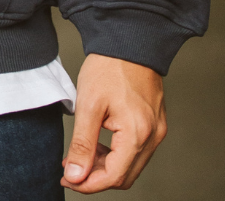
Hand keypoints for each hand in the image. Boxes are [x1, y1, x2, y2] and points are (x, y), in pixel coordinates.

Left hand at [62, 53, 165, 191]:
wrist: (129, 39)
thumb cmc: (109, 66)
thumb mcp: (88, 105)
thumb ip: (82, 144)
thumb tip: (75, 175)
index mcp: (138, 133)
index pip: (113, 177)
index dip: (88, 184)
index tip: (67, 178)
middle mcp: (153, 136)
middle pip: (124, 176)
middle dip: (96, 177)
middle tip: (71, 168)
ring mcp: (157, 130)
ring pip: (131, 165)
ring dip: (106, 166)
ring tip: (82, 154)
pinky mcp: (155, 122)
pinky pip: (137, 150)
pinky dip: (117, 153)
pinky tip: (98, 143)